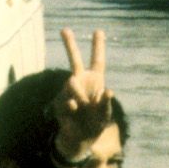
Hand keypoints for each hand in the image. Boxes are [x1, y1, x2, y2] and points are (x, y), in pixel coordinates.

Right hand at [51, 28, 114, 159]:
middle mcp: (80, 81)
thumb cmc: (95, 123)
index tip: (98, 31)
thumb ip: (106, 103)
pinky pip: (67, 100)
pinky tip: (74, 109)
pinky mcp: (60, 101)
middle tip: (64, 29)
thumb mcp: (104, 115)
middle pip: (75, 60)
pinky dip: (73, 105)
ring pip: (72, 84)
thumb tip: (108, 91)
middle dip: (69, 44)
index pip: (97, 61)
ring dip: (79, 96)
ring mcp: (68, 90)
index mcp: (94, 81)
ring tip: (82, 105)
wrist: (79, 139)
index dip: (98, 47)